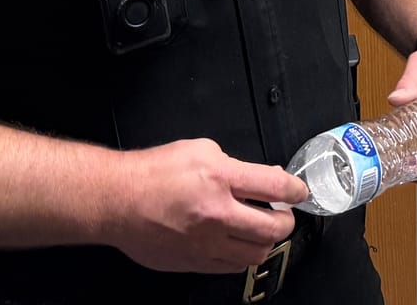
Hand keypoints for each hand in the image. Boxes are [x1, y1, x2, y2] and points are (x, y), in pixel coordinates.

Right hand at [103, 137, 303, 272]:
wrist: (117, 201)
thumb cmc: (152, 172)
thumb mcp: (199, 149)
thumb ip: (234, 163)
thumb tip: (261, 177)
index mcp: (219, 178)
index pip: (275, 186)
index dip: (295, 189)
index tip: (299, 191)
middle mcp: (217, 214)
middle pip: (274, 227)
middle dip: (287, 219)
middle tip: (283, 212)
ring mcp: (206, 243)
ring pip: (257, 253)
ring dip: (266, 240)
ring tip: (262, 228)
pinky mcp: (194, 262)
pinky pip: (232, 266)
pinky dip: (243, 255)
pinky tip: (239, 243)